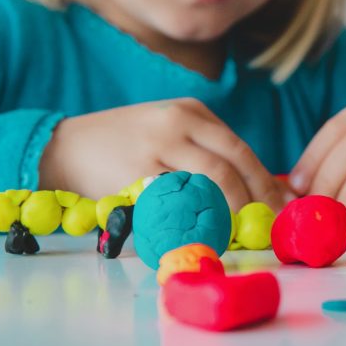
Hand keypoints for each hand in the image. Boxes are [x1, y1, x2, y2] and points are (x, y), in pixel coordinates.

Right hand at [39, 98, 287, 211]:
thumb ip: (203, 149)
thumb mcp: (167, 129)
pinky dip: (197, 219)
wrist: (63, 147)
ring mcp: (157, 147)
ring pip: (211, 181)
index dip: (264, 179)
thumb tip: (250, 187)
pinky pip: (178, 201)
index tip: (282, 203)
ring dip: (232, 211)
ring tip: (241, 232)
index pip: (239, 148)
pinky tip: (206, 233)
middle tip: (270, 223)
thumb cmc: (124, 143)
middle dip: (257, 196)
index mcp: (191, 111)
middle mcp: (178, 123)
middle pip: (232, 162)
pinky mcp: (136, 174)